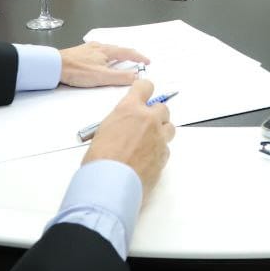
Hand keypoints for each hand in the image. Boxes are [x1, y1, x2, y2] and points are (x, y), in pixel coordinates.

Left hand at [59, 42, 149, 86]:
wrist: (53, 66)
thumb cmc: (77, 70)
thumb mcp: (101, 76)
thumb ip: (121, 77)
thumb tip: (137, 77)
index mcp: (106, 51)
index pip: (128, 52)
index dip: (139, 57)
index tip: (147, 62)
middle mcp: (98, 47)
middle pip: (118, 50)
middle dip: (129, 56)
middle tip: (136, 62)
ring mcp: (89, 49)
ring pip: (108, 52)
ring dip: (117, 57)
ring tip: (121, 63)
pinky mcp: (81, 54)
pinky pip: (99, 54)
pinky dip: (106, 59)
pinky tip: (101, 64)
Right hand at [83, 78, 174, 197]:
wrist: (110, 184)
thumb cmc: (100, 160)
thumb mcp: (104, 131)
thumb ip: (120, 123)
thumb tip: (125, 126)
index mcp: (129, 109)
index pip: (145, 87)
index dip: (145, 90)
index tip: (144, 94)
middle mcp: (148, 119)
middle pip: (163, 108)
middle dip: (155, 115)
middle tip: (144, 125)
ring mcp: (159, 137)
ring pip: (170, 128)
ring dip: (161, 132)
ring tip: (147, 143)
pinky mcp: (164, 155)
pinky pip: (166, 148)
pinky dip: (159, 152)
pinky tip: (146, 160)